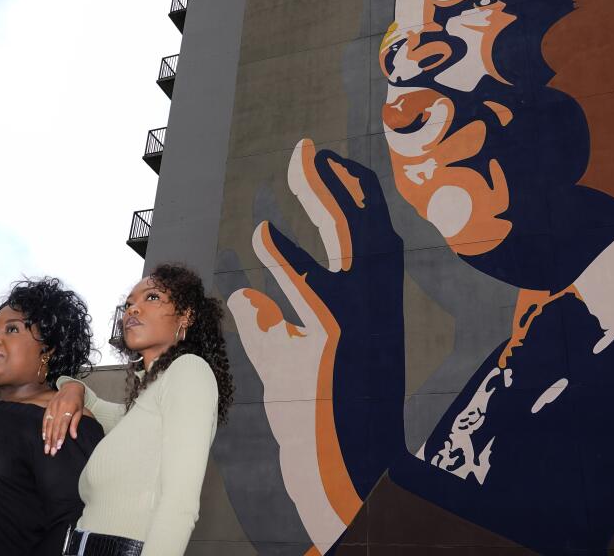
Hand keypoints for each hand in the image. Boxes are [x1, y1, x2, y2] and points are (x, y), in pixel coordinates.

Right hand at [42, 382, 84, 454]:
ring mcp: (52, 407)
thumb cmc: (78, 400)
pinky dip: (44, 429)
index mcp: (68, 408)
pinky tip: (44, 437)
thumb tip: (74, 436)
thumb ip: (75, 423)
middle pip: (55, 427)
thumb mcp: (80, 411)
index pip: (63, 425)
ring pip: (49, 425)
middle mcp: (59, 408)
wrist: (71, 387)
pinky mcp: (48, 407)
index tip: (58, 446)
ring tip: (47, 448)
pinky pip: (45, 419)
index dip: (60, 436)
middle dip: (52, 441)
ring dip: (47, 438)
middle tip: (51, 452)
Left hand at [227, 139, 404, 552]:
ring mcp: (358, 320)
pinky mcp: (335, 341)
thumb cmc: (314, 408)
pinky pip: (309, 288)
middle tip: (304, 148)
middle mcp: (373, 304)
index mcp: (371, 299)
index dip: (345, 189)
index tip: (320, 161)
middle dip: (333, 179)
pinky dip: (287, 257)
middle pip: (361, 222)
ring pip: (349, 240)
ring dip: (323, 195)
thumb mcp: (285, 355)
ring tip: (299, 164)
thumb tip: (240, 293)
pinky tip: (263, 232)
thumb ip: (266, 320)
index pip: (368, 229)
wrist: (337, 464)